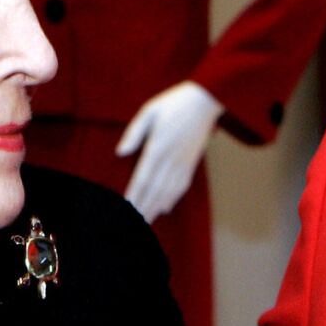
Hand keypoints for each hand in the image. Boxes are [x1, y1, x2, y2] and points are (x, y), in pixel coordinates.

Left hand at [116, 82, 224, 222]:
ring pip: (168, 191)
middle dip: (144, 208)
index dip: (134, 196)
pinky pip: (182, 185)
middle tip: (133, 224)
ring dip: (156, 208)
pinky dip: (172, 199)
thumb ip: (134, 132)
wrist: (205, 101)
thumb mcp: (149, 111)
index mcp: (158, 147)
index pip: (143, 178)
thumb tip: (120, 152)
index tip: (126, 209)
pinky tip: (165, 207)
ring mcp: (183, 162)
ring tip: (146, 222)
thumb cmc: (174, 103)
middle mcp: (171, 159)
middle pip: (155, 190)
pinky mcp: (192, 162)